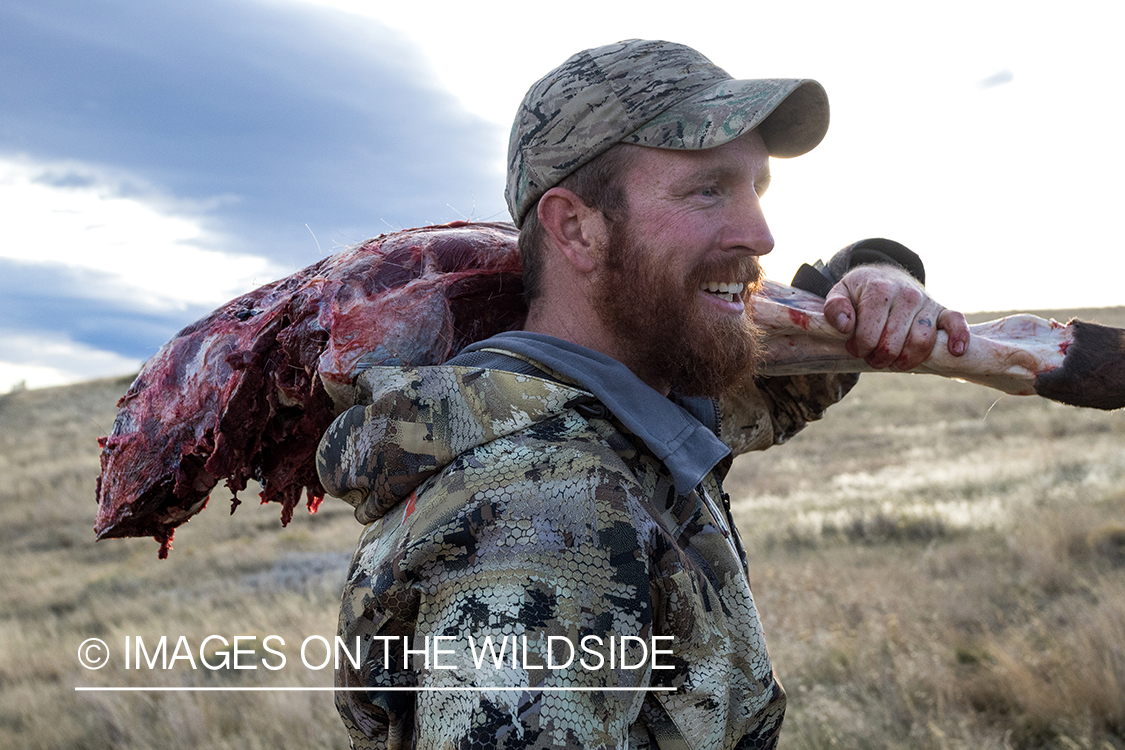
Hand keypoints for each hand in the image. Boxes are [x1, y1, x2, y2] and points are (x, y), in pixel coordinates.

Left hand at [823, 264, 968, 369]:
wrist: (886, 276)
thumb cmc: (860, 291)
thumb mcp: (839, 293)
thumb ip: (835, 308)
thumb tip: (846, 326)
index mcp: (880, 290)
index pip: (869, 334)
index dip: (859, 348)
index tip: (855, 347)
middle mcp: (907, 295)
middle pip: (893, 343)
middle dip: (879, 358)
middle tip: (872, 356)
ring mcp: (926, 302)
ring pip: (922, 342)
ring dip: (905, 360)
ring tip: (893, 362)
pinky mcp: (942, 310)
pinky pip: (956, 322)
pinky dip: (958, 337)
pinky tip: (955, 352)